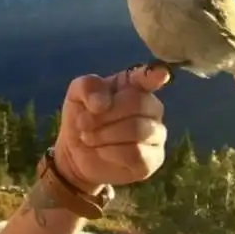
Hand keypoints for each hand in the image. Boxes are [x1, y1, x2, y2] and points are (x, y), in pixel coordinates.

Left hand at [52, 66, 168, 193]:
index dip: (153, 75)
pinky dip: (111, 152)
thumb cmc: (82, 117)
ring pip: (137, 129)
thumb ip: (87, 87)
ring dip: (104, 134)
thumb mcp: (76, 95)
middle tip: (83, 123)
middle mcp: (151, 107)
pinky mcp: (153, 159)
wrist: (75, 153)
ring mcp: (156, 134)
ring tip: (88, 137)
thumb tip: (102, 103)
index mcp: (133, 86)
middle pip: (137, 103)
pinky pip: (137, 153)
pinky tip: (102, 151)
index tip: (159, 75)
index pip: (147, 77)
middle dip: (103, 115)